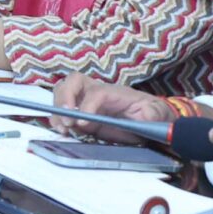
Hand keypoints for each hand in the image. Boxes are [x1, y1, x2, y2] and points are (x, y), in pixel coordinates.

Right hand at [49, 76, 173, 143]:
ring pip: (62, 93)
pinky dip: (57, 119)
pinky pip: (62, 111)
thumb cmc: (149, 113)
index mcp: (113, 92)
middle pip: (72, 82)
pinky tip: (62, 131)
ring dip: (57, 110)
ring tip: (62, 128)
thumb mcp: (155, 113)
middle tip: (67, 120)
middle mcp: (95, 92)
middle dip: (64, 99)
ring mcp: (84, 102)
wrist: (146, 119)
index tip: (83, 123)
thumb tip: (146, 116)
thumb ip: (151, 114)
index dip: (86, 105)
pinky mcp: (79, 114)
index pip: (95, 93)